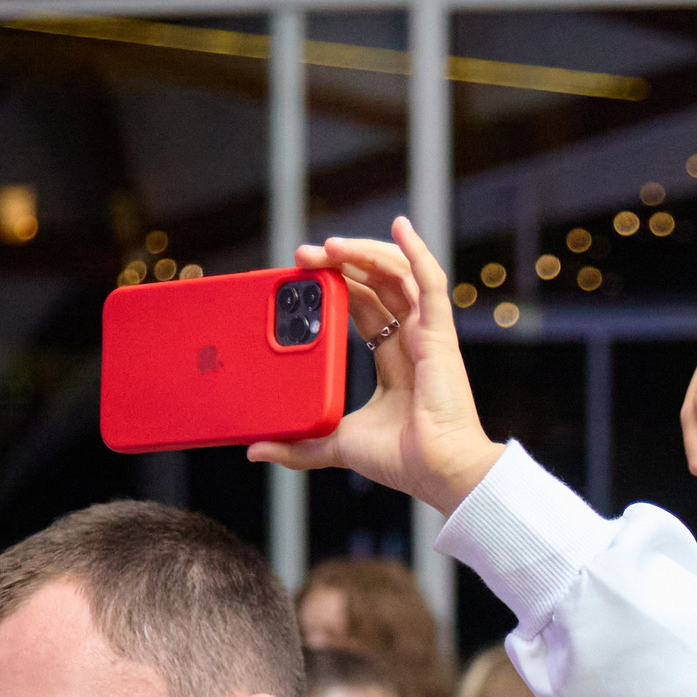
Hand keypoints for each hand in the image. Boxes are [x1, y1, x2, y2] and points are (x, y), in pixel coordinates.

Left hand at [247, 219, 502, 513]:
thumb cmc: (403, 460)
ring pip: (398, 275)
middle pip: (377, 285)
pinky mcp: (440, 334)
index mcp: (395, 361)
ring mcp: (429, 334)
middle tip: (303, 254)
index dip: (337, 286)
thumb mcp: (336, 444)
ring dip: (364, 253)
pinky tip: (400, 226)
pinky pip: (430, 282)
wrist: (438, 471)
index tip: (303, 275)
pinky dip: (416, 251)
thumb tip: (256, 449)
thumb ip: (299, 446)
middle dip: (341, 262)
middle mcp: (413, 341)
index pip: (365, 307)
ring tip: (329, 244)